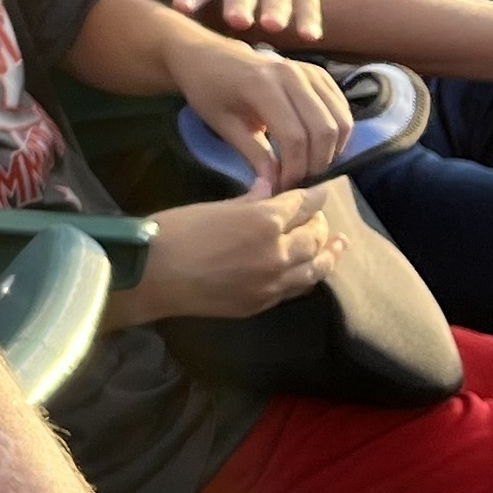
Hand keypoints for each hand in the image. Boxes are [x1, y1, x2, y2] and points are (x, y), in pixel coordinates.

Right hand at [136, 189, 344, 320]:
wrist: (152, 276)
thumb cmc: (175, 232)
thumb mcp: (213, 207)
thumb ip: (249, 201)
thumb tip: (269, 188)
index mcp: (265, 221)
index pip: (301, 205)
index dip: (313, 197)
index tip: (320, 192)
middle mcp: (278, 253)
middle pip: (314, 236)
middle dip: (320, 223)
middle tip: (318, 216)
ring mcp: (273, 283)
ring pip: (315, 268)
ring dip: (328, 254)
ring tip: (339, 245)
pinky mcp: (263, 304)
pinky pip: (296, 288)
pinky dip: (308, 275)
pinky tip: (310, 270)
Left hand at [161, 31, 355, 193]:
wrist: (209, 56)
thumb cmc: (210, 91)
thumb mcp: (224, 126)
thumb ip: (254, 155)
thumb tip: (275, 187)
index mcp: (263, 85)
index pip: (295, 137)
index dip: (294, 169)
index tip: (284, 187)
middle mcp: (293, 74)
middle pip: (324, 130)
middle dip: (316, 163)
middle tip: (299, 181)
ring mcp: (310, 71)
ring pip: (341, 120)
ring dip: (331, 150)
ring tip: (309, 166)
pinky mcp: (320, 74)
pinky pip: (342, 109)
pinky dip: (337, 133)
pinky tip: (318, 147)